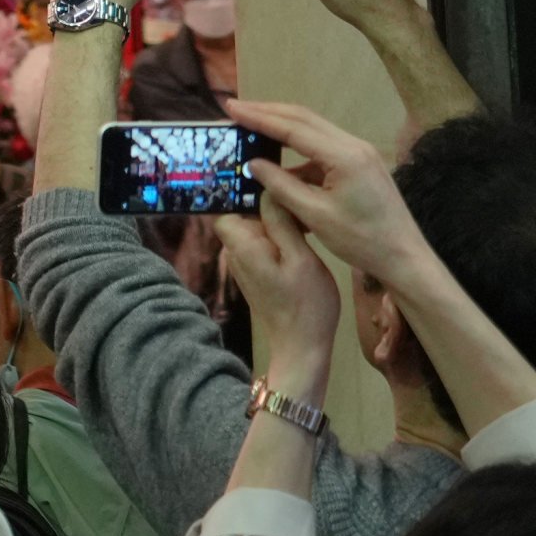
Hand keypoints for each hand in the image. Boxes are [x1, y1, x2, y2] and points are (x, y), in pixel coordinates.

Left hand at [214, 202, 344, 399]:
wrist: (303, 345)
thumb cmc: (306, 302)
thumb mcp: (300, 257)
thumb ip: (281, 223)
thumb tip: (267, 191)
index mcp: (241, 245)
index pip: (229, 207)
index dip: (249, 196)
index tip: (276, 190)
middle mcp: (236, 253)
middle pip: (244, 217)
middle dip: (267, 209)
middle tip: (299, 207)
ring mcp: (245, 265)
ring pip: (256, 231)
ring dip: (276, 225)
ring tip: (304, 223)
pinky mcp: (257, 275)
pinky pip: (263, 247)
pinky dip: (279, 241)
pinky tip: (302, 242)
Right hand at [231, 97, 439, 297]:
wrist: (405, 258)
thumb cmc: (362, 240)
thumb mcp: (315, 215)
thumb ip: (281, 185)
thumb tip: (253, 163)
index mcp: (344, 156)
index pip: (293, 128)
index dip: (258, 117)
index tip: (230, 108)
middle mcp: (354, 146)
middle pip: (304, 119)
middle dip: (268, 112)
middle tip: (236, 110)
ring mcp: (361, 154)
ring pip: (314, 130)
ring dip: (283, 128)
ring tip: (252, 129)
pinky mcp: (362, 165)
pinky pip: (324, 148)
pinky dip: (299, 149)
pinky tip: (282, 163)